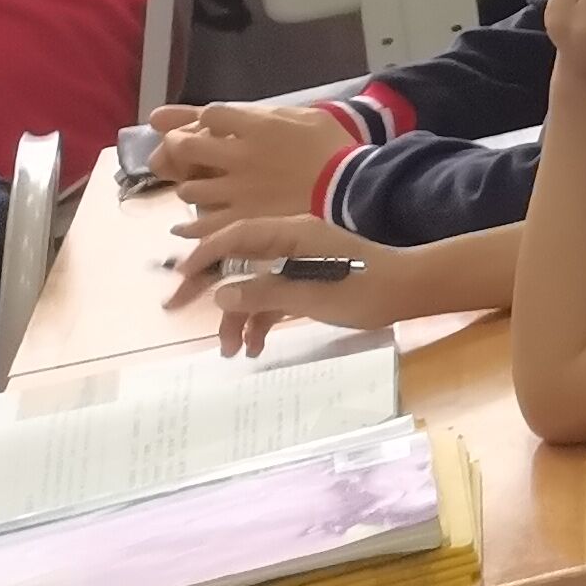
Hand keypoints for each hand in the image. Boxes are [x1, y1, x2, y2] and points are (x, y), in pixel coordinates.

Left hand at [146, 100, 358, 221]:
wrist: (352, 186)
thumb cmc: (330, 145)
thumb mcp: (301, 114)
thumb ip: (256, 110)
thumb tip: (218, 109)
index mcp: (257, 126)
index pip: (208, 114)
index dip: (208, 120)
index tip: (218, 127)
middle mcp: (240, 156)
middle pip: (184, 145)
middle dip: (181, 146)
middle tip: (193, 154)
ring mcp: (238, 190)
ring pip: (188, 188)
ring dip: (192, 186)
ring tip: (204, 188)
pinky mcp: (242, 218)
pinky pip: (202, 224)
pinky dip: (190, 225)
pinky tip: (186, 225)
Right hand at [165, 214, 418, 356]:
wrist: (411, 289)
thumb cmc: (365, 288)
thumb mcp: (311, 294)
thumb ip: (265, 294)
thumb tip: (221, 296)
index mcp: (292, 233)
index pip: (236, 236)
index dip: (204, 254)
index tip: (179, 278)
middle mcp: (292, 242)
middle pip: (238, 261)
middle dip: (209, 288)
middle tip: (175, 308)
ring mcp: (300, 262)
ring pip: (255, 286)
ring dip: (239, 317)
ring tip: (231, 352)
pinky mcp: (309, 280)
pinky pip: (274, 297)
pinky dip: (262, 319)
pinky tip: (255, 347)